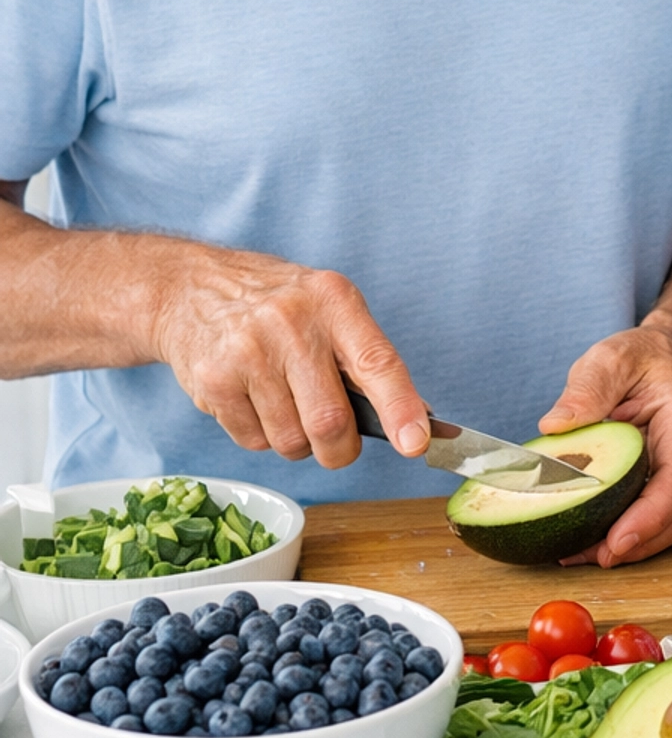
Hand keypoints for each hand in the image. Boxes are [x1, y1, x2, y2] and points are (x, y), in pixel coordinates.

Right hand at [152, 242, 430, 468]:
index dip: (400, 408)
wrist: (190, 287)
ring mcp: (248, 351)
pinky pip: (254, 442)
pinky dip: (261, 436)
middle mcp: (292, 322)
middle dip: (339, 449)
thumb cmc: (276, 304)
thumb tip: (415, 418)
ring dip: (297, 443)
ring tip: (284, 404)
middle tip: (335, 443)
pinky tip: (251, 398)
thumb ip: (367, 358)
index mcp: (334, 300)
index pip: (376, 362)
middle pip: (330, 422)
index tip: (415, 444)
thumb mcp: (329, 307)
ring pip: (292, 441)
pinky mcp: (213, 380)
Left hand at [538, 320, 671, 565]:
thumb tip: (555, 426)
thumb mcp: (612, 358)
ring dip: (632, 547)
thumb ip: (587, 388)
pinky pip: (659, 519)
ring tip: (580, 554)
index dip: (650, 518)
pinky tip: (589, 541)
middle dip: (638, 544)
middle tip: (587, 556)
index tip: (616, 542)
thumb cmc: (645, 358)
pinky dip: (629, 535)